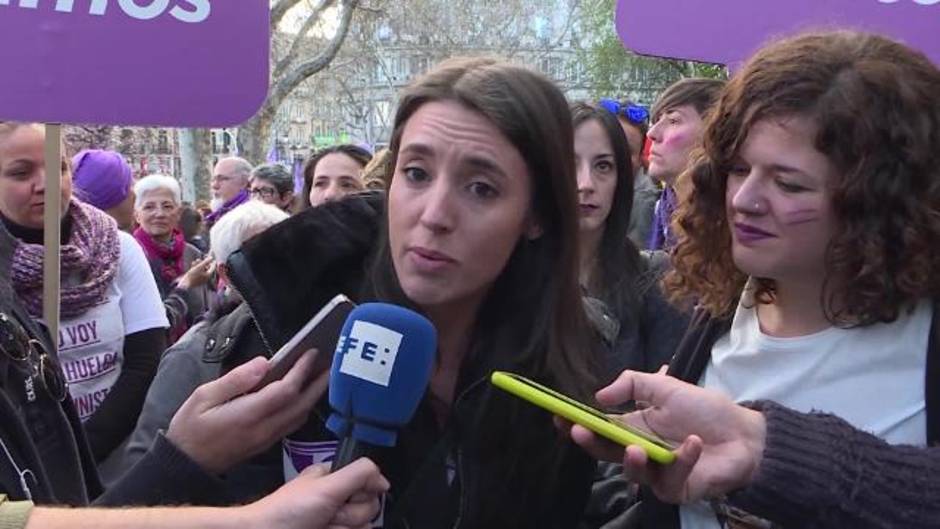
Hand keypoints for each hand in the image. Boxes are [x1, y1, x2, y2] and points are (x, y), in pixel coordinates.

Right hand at [166, 350, 328, 473]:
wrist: (184, 465)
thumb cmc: (189, 428)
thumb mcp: (202, 397)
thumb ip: (235, 380)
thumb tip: (263, 363)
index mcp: (248, 415)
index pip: (285, 391)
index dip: (302, 370)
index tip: (312, 352)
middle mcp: (263, 429)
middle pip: (301, 405)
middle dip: (319, 383)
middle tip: (331, 362)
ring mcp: (267, 439)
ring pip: (300, 416)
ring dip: (314, 395)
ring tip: (322, 375)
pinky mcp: (265, 444)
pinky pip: (292, 424)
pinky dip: (304, 407)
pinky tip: (304, 395)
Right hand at [176, 256, 213, 289]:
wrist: (185, 284)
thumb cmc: (192, 275)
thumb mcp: (199, 267)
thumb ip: (205, 262)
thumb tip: (211, 257)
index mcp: (208, 275)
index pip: (213, 267)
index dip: (212, 262)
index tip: (210, 257)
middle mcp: (206, 277)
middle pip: (207, 268)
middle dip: (203, 263)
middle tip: (199, 259)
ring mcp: (201, 278)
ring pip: (202, 269)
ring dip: (198, 264)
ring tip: (194, 261)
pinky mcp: (197, 278)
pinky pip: (198, 272)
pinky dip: (196, 268)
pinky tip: (192, 264)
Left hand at [241, 458, 388, 528]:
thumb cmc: (290, 510)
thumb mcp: (327, 485)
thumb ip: (359, 474)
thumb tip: (384, 481)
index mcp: (335, 477)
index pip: (370, 481)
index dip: (363, 491)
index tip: (347, 496)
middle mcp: (338, 498)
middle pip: (369, 507)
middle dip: (350, 514)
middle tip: (327, 514)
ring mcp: (335, 520)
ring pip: (363, 526)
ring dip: (342, 528)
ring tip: (321, 526)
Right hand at [563, 370, 766, 503]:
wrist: (745, 434)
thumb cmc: (705, 410)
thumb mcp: (666, 386)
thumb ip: (631, 384)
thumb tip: (599, 396)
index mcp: (634, 428)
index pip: (600, 429)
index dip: (579, 423)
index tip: (560, 416)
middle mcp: (641, 451)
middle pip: (607, 452)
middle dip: (590, 443)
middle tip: (579, 432)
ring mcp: (658, 473)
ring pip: (633, 473)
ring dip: (631, 462)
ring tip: (637, 448)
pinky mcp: (677, 489)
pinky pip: (670, 481)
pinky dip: (681, 461)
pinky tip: (693, 443)